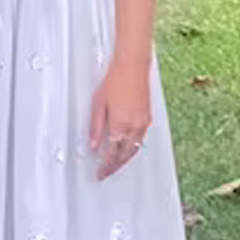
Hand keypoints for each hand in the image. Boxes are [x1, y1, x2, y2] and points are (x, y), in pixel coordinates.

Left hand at [89, 55, 150, 180]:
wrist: (132, 66)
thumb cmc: (116, 80)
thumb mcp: (98, 104)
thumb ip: (95, 127)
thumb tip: (93, 144)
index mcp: (120, 125)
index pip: (112, 154)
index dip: (105, 166)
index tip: (100, 172)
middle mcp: (134, 127)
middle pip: (125, 155)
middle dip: (115, 166)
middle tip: (106, 171)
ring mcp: (143, 123)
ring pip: (134, 148)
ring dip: (125, 158)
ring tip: (115, 163)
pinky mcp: (147, 118)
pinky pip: (140, 139)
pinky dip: (132, 147)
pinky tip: (127, 147)